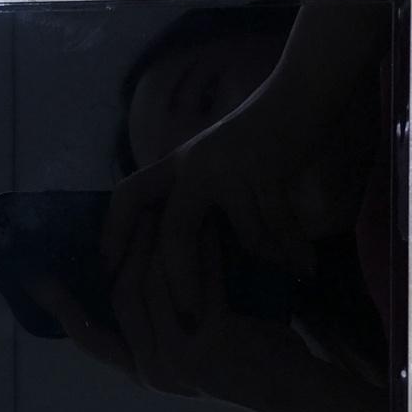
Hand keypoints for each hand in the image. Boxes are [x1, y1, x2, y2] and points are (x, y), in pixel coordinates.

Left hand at [102, 129, 314, 325]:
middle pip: (177, 232)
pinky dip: (292, 250)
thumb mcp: (210, 162)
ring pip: (240, 236)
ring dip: (261, 265)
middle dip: (183, 279)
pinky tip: (303, 272)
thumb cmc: (254, 135)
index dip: (114, 232)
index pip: (128, 196)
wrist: (300, 93)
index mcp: (174, 165)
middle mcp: (194, 165)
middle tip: (188, 318)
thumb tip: (182, 249)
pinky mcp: (267, 170)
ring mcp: (230, 168)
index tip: (108, 270)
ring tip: (272, 291)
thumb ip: (192, 197)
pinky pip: (277, 225)